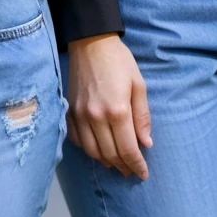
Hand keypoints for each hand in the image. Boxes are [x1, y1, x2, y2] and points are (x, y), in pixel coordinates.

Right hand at [67, 34, 151, 179]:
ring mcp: (79, 115)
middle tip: (131, 171)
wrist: (91, 42)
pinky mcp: (69, 111)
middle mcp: (96, 117)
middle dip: (123, 166)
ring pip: (92, 151)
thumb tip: (146, 143)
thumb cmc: (119, 61)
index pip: (128, 149)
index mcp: (117, 111)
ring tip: (116, 164)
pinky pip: (77, 140)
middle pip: (110, 154)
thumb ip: (142, 116)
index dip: (136, 165)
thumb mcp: (139, 85)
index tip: (143, 173)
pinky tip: (98, 149)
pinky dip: (88, 149)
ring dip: (105, 161)